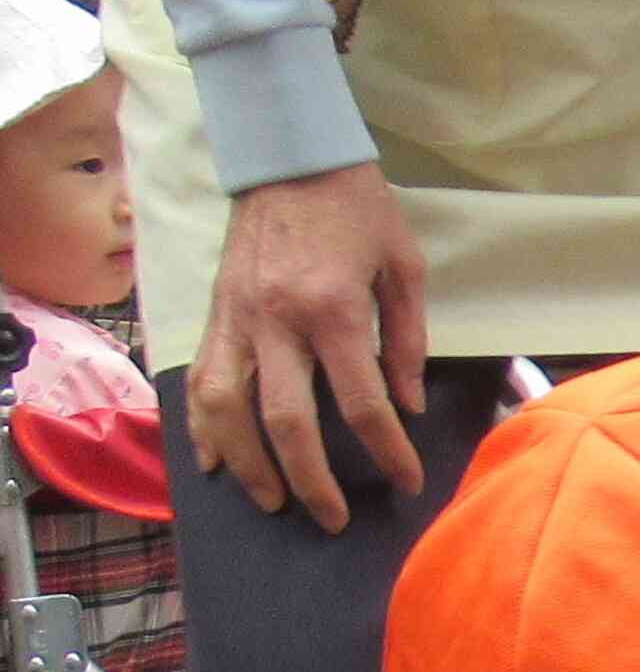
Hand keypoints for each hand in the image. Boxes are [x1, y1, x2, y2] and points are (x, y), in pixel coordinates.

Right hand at [185, 164, 428, 528]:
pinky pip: (200, 378)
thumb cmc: (356, 207)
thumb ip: (405, 339)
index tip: (406, 480)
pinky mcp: (214, 311)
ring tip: (273, 500)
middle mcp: (275, 319)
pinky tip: (213, 461)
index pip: (362, 403)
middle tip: (333, 518)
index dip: (388, 451)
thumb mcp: (403, 267)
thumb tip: (407, 404)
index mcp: (330, 309)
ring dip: (248, 463)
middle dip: (313, 480)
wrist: (288, 153)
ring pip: (228, 408)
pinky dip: (202, 424)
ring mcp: (236, 317)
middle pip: (287, 421)